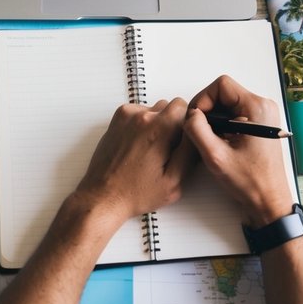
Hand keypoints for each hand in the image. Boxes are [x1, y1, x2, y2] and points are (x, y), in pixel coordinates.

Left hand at [71, 98, 197, 224]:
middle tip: (166, 151)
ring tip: (150, 151)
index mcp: (159, 130)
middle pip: (170, 106)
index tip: (181, 141)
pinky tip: (138, 146)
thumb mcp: (174, 181)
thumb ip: (190, 152)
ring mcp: (127, 116)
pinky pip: (139, 112)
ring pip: (154, 109)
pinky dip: (142, 124)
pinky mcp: (117, 120)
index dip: (187, 125)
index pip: (185, 107)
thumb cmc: (136, 193)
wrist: (104, 196)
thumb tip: (198, 131)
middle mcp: (142, 117)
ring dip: (157, 124)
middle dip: (172, 125)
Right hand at [183, 75, 295, 225]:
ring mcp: (263, 116)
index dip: (203, 99)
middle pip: (224, 93)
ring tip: (210, 140)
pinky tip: (220, 143)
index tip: (195, 118)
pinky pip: (234, 115)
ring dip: (214, 119)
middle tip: (198, 131)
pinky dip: (222, 126)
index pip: (222, 85)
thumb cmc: (251, 182)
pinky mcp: (260, 126)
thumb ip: (197, 130)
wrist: (269, 201)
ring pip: (228, 104)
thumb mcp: (216, 156)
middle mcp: (263, 107)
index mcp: (257, 108)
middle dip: (207, 110)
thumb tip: (190, 114)